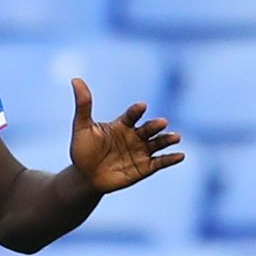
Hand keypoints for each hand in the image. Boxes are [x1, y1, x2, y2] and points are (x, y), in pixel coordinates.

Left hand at [69, 77, 184, 193]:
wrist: (85, 176)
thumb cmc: (83, 150)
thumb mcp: (81, 127)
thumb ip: (83, 105)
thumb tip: (75, 79)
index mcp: (122, 125)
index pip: (132, 115)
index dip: (136, 111)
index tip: (141, 106)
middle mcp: (135, 136)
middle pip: (148, 128)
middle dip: (155, 126)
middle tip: (162, 122)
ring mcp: (141, 151)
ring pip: (157, 143)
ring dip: (167, 139)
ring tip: (176, 137)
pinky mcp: (145, 168)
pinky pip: (160, 162)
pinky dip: (170, 159)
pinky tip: (180, 155)